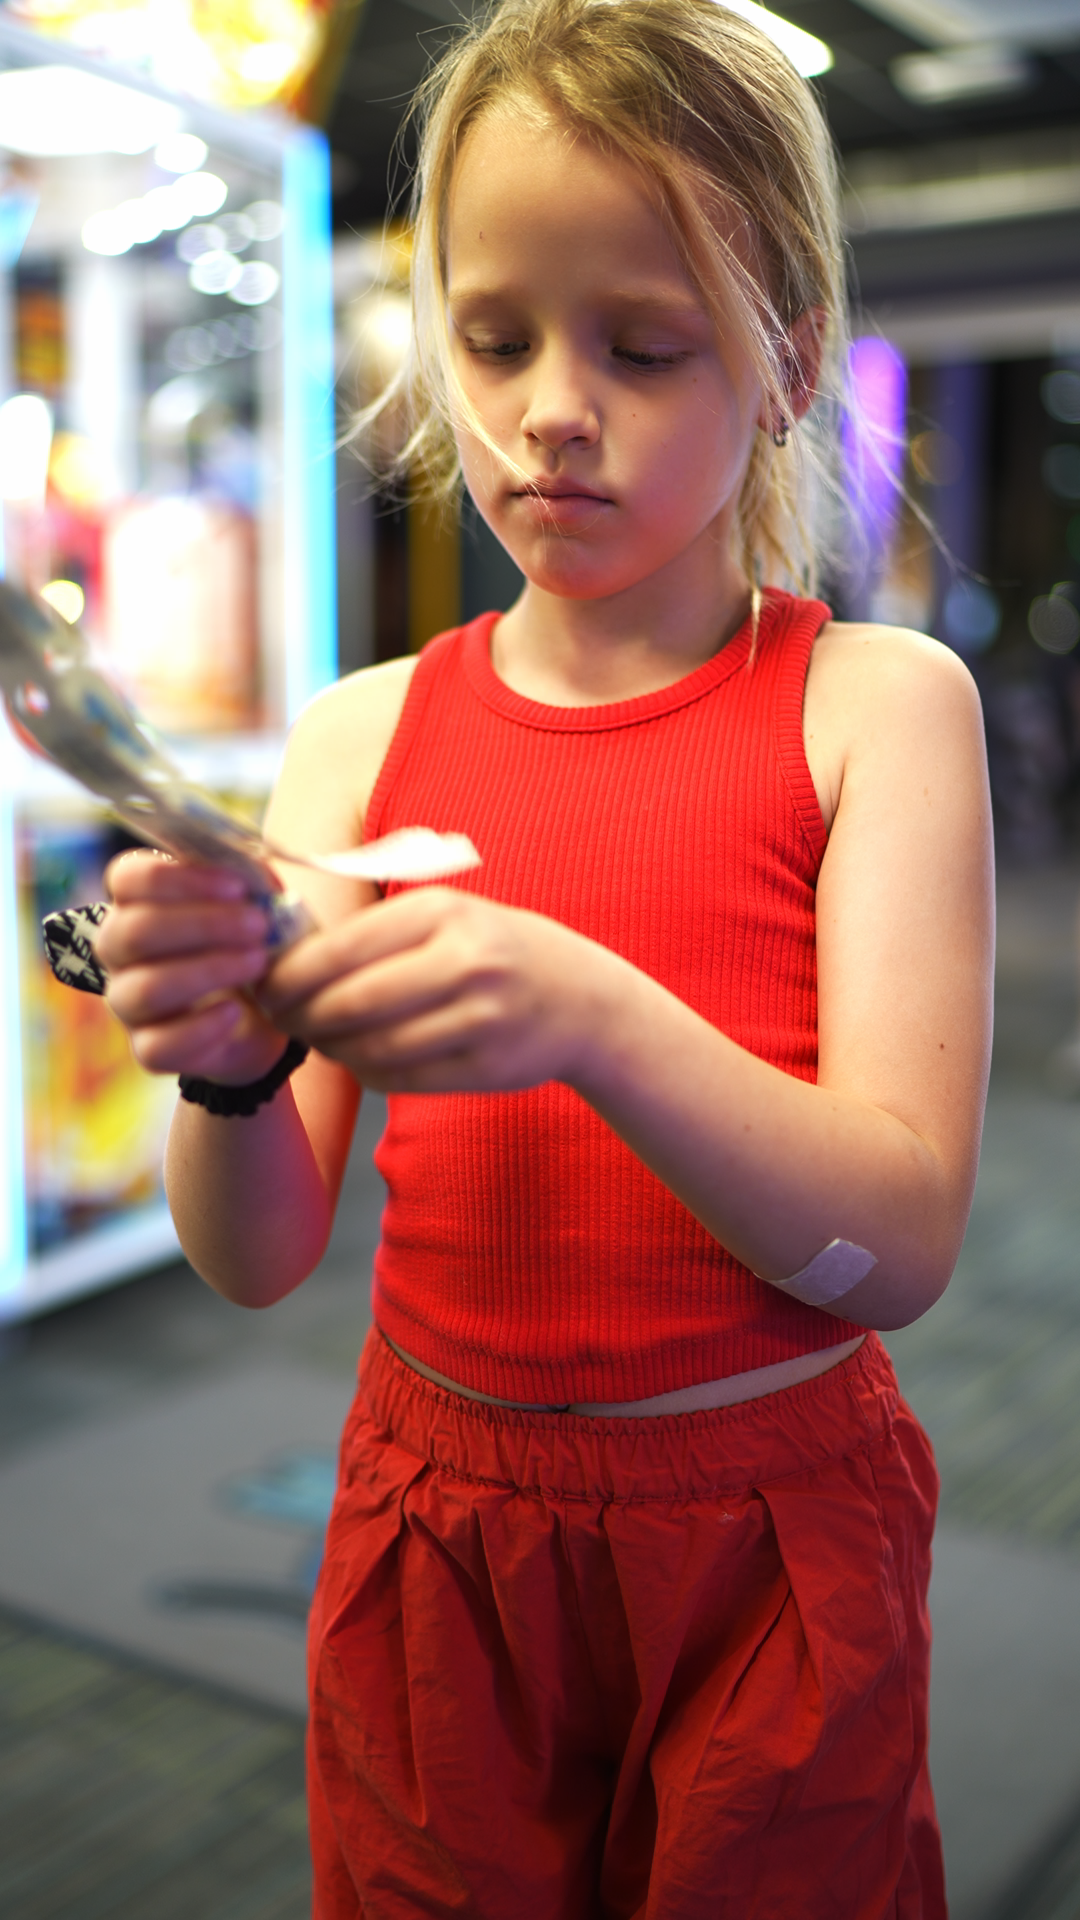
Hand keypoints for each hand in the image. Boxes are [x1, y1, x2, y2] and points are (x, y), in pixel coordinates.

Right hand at [95, 851, 290, 1084]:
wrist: (268, 1012)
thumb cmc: (251, 943)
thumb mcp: (258, 904)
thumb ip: (250, 881)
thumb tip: (250, 872)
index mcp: (138, 904)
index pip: (127, 878)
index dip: (179, 877)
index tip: (238, 887)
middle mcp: (121, 952)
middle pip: (133, 931)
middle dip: (203, 924)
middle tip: (258, 925)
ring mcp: (129, 1002)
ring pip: (144, 989)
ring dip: (208, 971)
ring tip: (258, 963)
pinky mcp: (149, 1048)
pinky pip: (158, 1045)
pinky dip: (202, 1027)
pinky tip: (235, 1012)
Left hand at [259, 886, 610, 1093]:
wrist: (583, 999)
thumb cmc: (494, 951)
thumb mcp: (448, 916)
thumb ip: (377, 932)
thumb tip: (286, 956)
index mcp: (443, 912)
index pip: (341, 949)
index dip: (290, 975)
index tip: (265, 986)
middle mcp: (465, 962)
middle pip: (350, 1003)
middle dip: (302, 1017)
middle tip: (281, 1020)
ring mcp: (480, 1018)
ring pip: (373, 1047)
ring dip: (331, 1049)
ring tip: (317, 1040)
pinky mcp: (487, 1067)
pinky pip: (402, 1079)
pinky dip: (367, 1072)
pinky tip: (358, 1059)